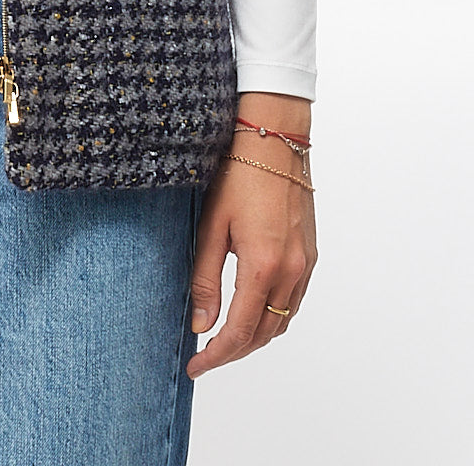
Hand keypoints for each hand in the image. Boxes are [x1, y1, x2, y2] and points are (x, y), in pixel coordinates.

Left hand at [186, 94, 315, 377]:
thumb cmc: (238, 174)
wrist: (274, 139)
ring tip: (224, 340)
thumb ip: (204, 278)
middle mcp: (292, 271)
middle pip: (264, 334)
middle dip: (234, 352)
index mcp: (264, 266)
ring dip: (255, 338)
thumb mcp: (211, 225)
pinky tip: (252, 312)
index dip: (216, 356)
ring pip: (282, 321)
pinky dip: (273, 317)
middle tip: (205, 358)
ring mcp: (306, 263)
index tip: (195, 367)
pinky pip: (294, 301)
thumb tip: (200, 323)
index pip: (239, 331)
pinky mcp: (311, 254)